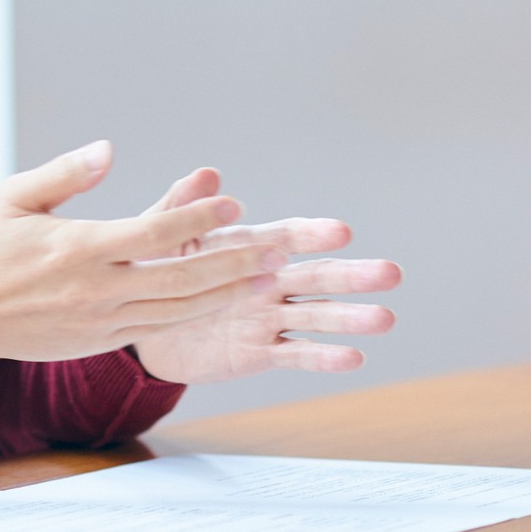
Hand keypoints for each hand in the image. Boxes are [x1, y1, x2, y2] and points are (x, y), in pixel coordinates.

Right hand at [0, 141, 286, 361]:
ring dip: (226, 291)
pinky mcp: (101, 340)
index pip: (153, 234)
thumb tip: (109, 149)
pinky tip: (224, 299)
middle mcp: (97, 289)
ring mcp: (102, 321)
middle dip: (235, 260)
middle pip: (182, 277)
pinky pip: (160, 328)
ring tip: (267, 275)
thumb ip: (66, 173)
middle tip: (279, 247)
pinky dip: (196, 313)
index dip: (197, 219)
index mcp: (79, 248)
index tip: (231, 202)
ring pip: (179, 309)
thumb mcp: (15, 196)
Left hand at [128, 167, 401, 383]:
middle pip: (315, 277)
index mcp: (246, 248)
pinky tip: (353, 356)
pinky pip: (296, 355)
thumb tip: (209, 174)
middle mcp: (267, 281)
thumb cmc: (153, 270)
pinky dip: (323, 357)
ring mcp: (268, 318)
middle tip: (391, 273)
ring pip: (316, 317)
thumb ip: (183, 207)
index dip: (312, 235)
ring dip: (350, 318)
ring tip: (385, 318)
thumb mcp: (161, 235)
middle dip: (352, 276)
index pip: (286, 238)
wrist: (139, 325)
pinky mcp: (260, 352)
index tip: (341, 231)